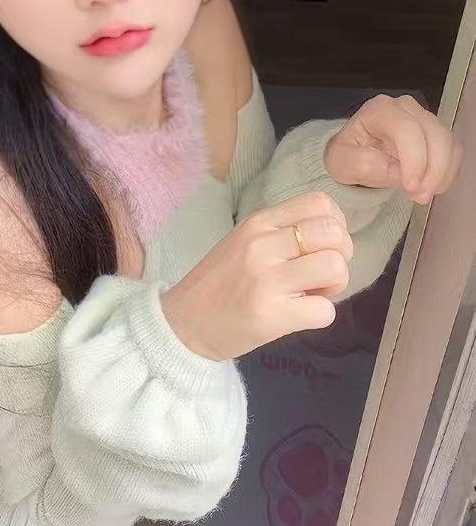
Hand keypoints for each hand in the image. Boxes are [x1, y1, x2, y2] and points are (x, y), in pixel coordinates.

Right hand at [161, 191, 353, 361]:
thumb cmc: (218, 283)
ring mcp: (266, 279)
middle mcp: (262, 245)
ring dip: (335, 285)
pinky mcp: (271, 314)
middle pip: (333, 233)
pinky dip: (321, 315)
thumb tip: (329, 237)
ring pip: (334, 267)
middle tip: (322, 274)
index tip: (322, 245)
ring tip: (312, 294)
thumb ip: (281, 233)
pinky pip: (325, 311)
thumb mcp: (244, 243)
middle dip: (341, 256)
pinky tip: (301, 315)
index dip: (336, 224)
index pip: (319, 202)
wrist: (184, 323)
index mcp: (258, 223)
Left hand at [324, 94, 463, 204]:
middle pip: (435, 135)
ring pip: (450, 143)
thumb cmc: (348, 155)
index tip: (411, 187)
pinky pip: (455, 153)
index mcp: (380, 110)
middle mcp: (407, 108)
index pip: (407, 129)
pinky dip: (448, 174)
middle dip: (432, 171)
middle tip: (419, 197)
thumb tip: (397, 171)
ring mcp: (426, 119)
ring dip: (442, 174)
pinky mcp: (438, 134)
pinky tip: (432, 188)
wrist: (356, 155)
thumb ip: (364, 164)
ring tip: (423, 195)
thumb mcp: (341, 162)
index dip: (414, 160)